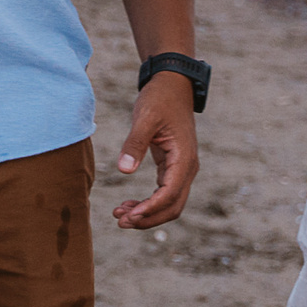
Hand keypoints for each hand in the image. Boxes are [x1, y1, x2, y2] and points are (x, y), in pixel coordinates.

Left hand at [112, 70, 199, 229]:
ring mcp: (181, 168)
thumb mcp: (145, 117)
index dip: (151, 209)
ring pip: (169, 203)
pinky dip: (148, 203)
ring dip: (147, 214)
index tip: (130, 216)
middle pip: (173, 206)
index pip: (171, 194)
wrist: (172, 84)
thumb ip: (135, 144)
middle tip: (120, 222)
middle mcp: (187, 167)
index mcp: (184, 158)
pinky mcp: (172, 166)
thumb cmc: (160, 98)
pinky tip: (128, 204)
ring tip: (119, 215)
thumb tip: (124, 170)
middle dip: (148, 218)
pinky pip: (163, 193)